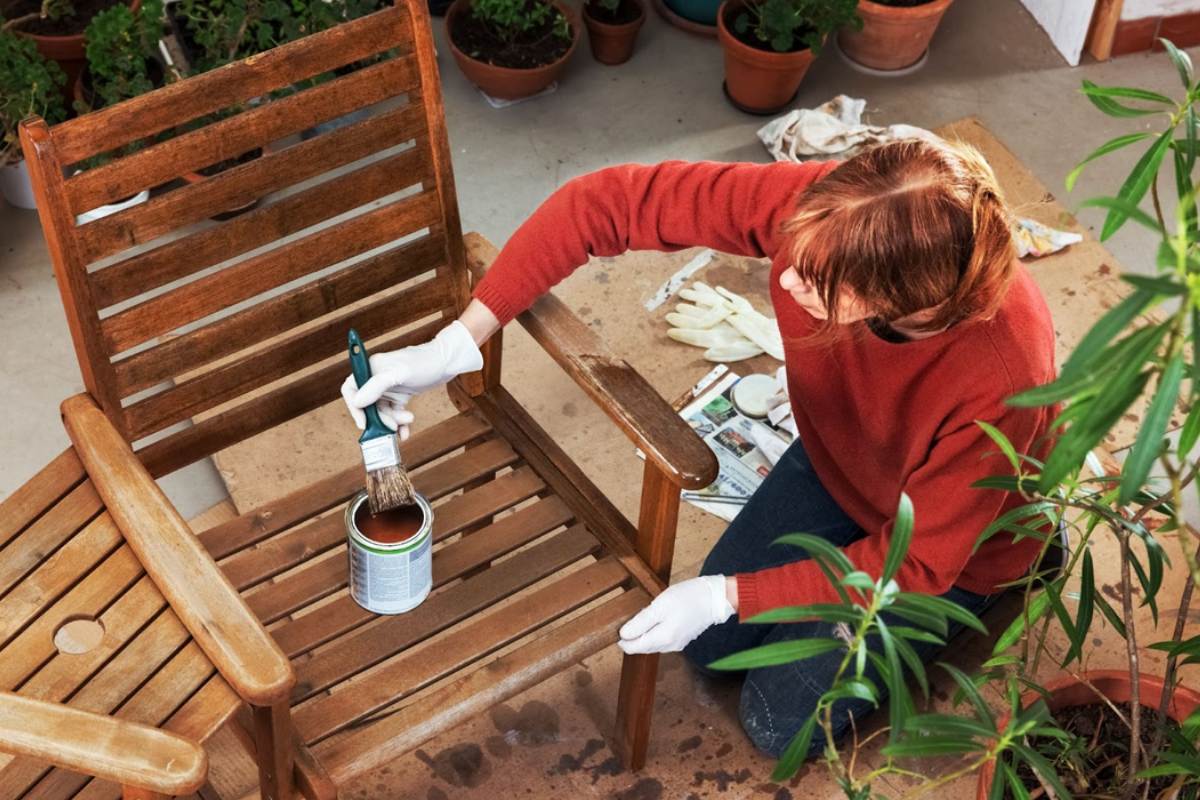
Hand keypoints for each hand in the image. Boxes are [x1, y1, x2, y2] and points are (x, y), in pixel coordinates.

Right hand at [340, 320, 482, 438]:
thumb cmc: (425, 362)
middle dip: (380, 418)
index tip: (364, 423)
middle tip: (393, 426)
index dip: (354, 408)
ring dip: (393, 421)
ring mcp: (389, 388)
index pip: (350, 390)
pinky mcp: (400, 395)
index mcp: (371, 368)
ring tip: (408, 421)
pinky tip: (405, 432)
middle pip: (367, 406)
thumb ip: (376, 386)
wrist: (448, 362)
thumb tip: (357, 401)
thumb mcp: (400, 373)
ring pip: (382, 412)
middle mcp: (377, 379)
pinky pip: (394, 413)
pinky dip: (399, 424)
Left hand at [617, 575, 735, 654]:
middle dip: (632, 636)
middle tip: (629, 618)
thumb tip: (623, 635)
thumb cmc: (687, 598)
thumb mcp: (659, 606)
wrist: (715, 598)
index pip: (633, 648)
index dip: (622, 639)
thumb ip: (641, 622)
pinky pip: (662, 639)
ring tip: (642, 616)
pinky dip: (655, 632)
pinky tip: (656, 619)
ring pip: (652, 643)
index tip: (617, 625)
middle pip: (642, 646)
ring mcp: (677, 644)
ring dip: (643, 634)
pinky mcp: (682, 638)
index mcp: (662, 639)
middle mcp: (669, 646)